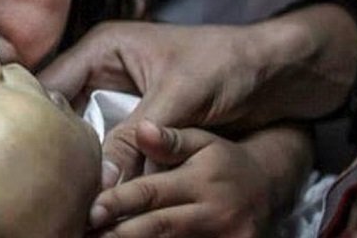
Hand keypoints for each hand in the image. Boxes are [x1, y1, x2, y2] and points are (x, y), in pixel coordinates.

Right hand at [39, 7, 356, 183]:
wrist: (280, 73)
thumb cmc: (229, 64)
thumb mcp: (179, 96)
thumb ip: (136, 137)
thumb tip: (101, 181)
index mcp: (103, 49)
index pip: (52, 82)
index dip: (39, 116)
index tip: (32, 155)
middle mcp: (104, 72)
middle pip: (64, 113)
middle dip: (60, 146)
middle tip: (49, 184)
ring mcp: (122, 100)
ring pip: (88, 135)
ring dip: (85, 162)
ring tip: (71, 195)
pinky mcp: (141, 124)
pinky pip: (115, 148)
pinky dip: (111, 169)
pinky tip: (101, 193)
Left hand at [88, 121, 297, 237]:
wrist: (270, 187)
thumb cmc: (223, 159)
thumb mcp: (201, 140)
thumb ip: (170, 139)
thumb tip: (142, 129)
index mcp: (200, 180)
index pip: (152, 193)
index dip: (119, 202)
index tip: (91, 210)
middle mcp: (213, 213)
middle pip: (158, 227)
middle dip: (120, 234)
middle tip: (87, 235)